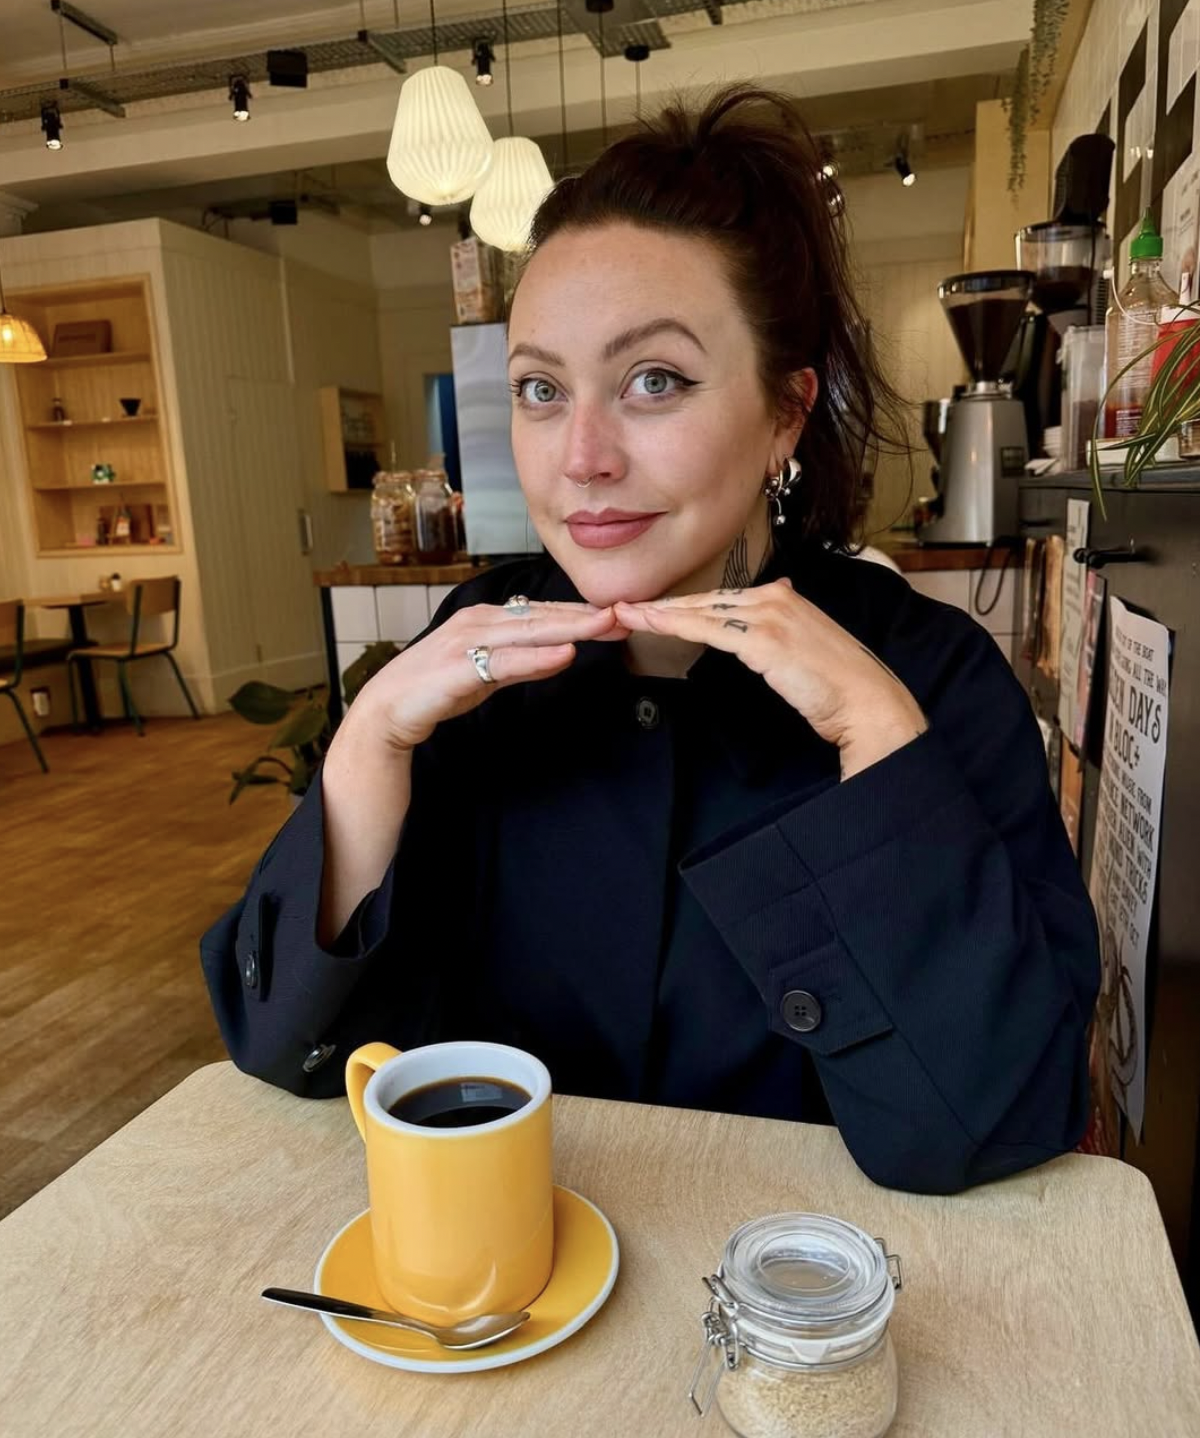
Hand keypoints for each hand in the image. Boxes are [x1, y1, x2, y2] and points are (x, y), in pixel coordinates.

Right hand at [347, 600, 628, 751]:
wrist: (388, 710)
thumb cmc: (438, 688)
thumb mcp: (490, 672)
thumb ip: (526, 662)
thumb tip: (564, 652)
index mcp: (487, 618)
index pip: (542, 612)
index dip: (581, 613)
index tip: (616, 614)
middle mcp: (479, 620)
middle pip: (542, 616)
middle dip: (586, 616)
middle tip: (625, 614)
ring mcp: (467, 640)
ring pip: (529, 631)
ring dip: (570, 627)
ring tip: (605, 626)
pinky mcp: (459, 666)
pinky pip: (507, 660)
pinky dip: (537, 657)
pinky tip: (564, 654)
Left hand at [614, 579, 926, 778]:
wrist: (867, 701)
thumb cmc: (840, 685)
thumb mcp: (812, 644)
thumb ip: (789, 625)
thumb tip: (782, 595)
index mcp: (786, 598)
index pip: (724, 599)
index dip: (687, 605)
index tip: (656, 607)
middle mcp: (775, 598)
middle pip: (707, 600)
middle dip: (664, 604)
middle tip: (626, 606)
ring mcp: (768, 616)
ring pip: (701, 611)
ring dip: (659, 613)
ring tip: (624, 613)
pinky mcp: (761, 639)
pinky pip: (707, 630)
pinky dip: (674, 625)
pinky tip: (650, 624)